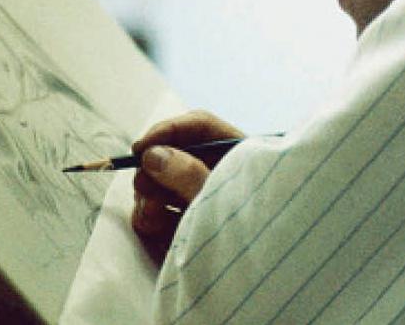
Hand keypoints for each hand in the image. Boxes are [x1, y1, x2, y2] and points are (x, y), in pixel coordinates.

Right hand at [131, 110, 244, 264]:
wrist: (263, 276)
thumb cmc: (254, 233)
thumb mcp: (223, 200)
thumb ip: (189, 175)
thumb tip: (153, 155)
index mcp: (238, 156)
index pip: (199, 126)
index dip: (168, 131)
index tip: (141, 148)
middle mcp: (215, 173)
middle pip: (171, 154)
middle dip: (153, 172)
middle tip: (148, 190)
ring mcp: (196, 199)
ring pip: (155, 184)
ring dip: (150, 199)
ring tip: (160, 217)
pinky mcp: (182, 225)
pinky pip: (153, 212)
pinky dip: (151, 219)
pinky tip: (161, 231)